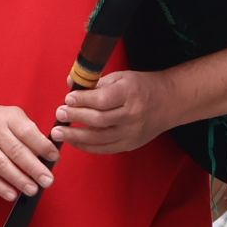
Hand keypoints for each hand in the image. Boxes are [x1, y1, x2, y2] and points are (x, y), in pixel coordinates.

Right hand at [0, 101, 59, 201]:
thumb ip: (31, 133)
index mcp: (9, 119)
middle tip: (47, 180)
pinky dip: (0, 187)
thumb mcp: (14, 116)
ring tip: (33, 189)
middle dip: (34, 168)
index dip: (42, 145)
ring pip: (2, 165)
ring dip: (18, 180)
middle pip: (16, 151)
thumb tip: (49, 154)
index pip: (28, 132)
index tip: (54, 157)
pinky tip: (12, 194)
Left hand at [55, 69, 173, 155]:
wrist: (168, 102)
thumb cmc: (141, 87)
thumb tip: (70, 83)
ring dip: (76, 136)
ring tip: (59, 132)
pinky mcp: (130, 144)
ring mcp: (132, 132)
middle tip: (60, 114)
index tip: (68, 98)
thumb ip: (95, 82)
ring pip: (99, 138)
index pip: (102, 100)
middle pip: (99, 120)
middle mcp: (132, 115)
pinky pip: (104, 149)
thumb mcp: (120, 77)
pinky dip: (87, 146)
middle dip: (75, 117)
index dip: (82, 100)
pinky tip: (74, 141)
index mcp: (130, 93)